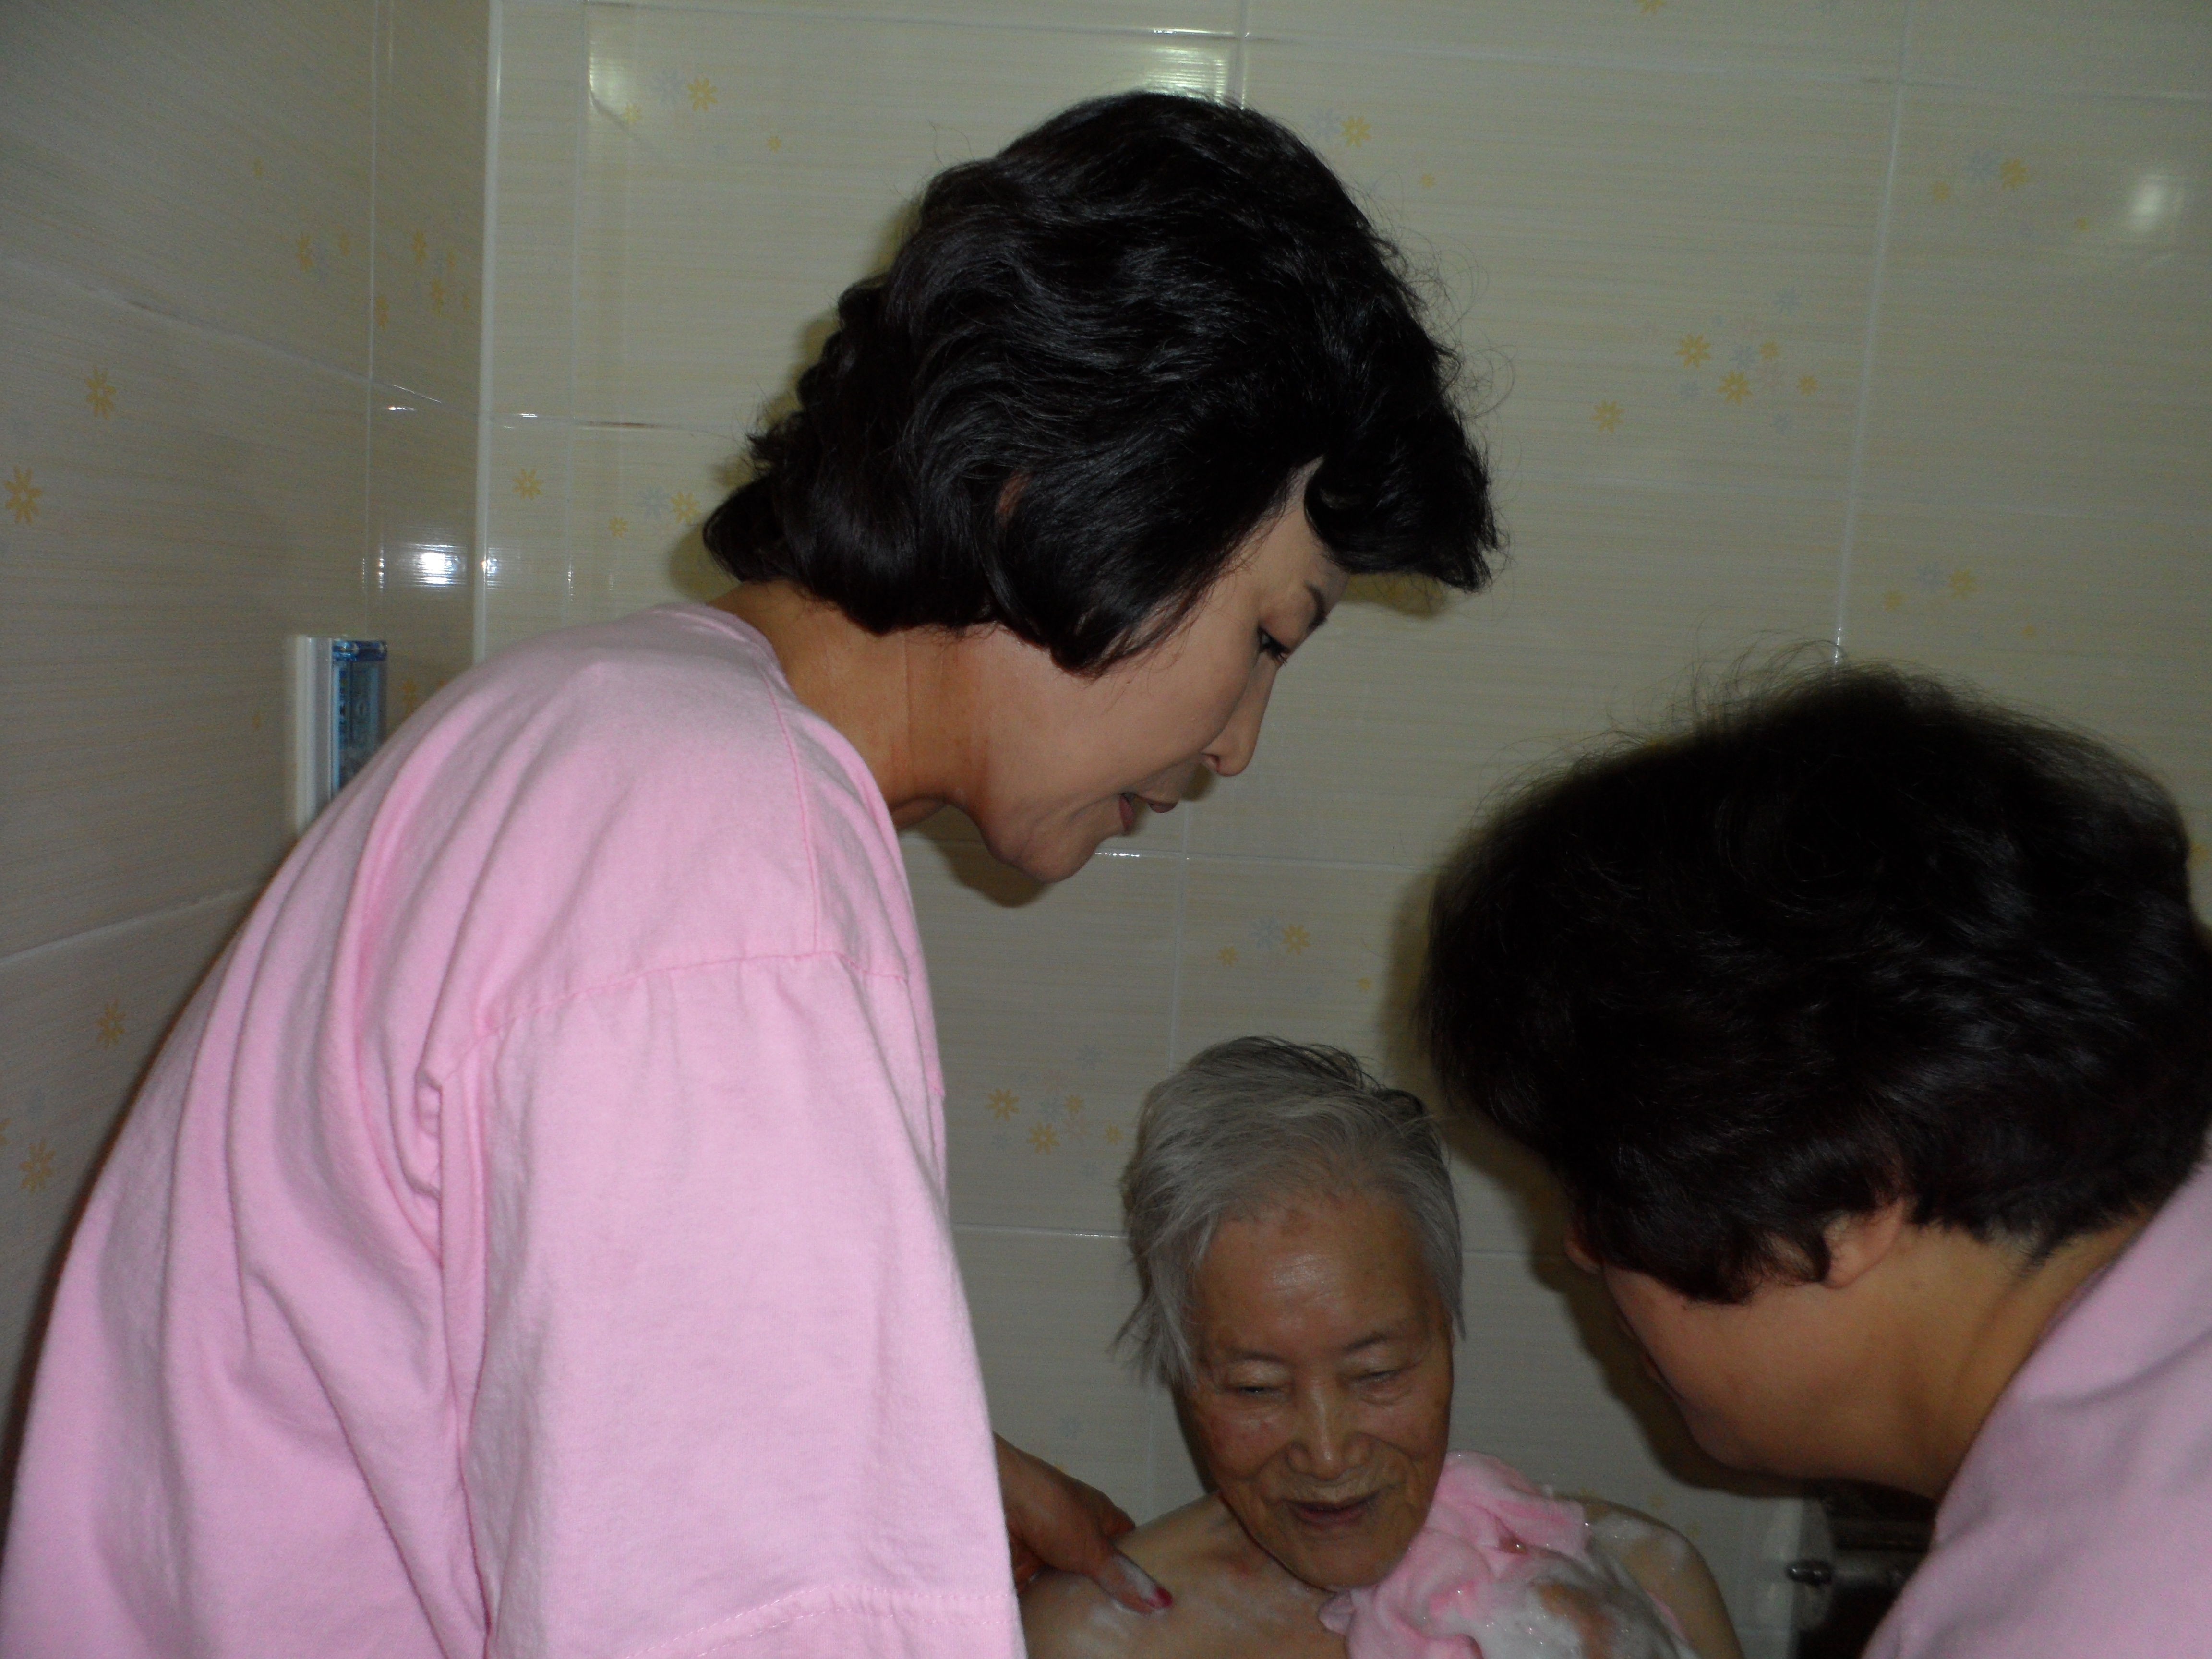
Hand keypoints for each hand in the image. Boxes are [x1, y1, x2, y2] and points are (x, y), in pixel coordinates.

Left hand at [995, 1434, 1172, 1614]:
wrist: (990, 1498)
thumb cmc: (1046, 1504)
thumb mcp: (1092, 1545)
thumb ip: (1121, 1575)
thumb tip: (1163, 1600)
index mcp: (1097, 1514)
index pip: (1126, 1537)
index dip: (1139, 1560)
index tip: (1154, 1593)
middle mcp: (1072, 1531)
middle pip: (1096, 1567)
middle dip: (1106, 1593)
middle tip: (1126, 1625)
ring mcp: (1046, 1550)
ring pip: (1066, 1584)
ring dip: (1073, 1604)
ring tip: (1097, 1636)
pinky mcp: (1021, 1568)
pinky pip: (1037, 1595)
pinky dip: (1044, 1611)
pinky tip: (1058, 1632)